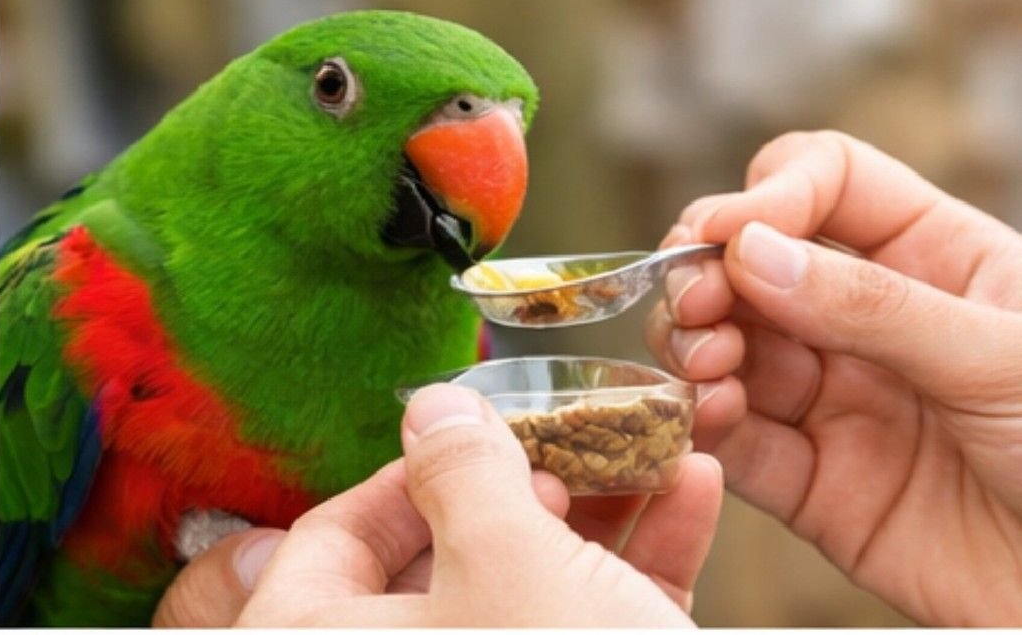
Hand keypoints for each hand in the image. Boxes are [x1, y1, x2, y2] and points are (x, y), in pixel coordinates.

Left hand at [153, 383, 721, 626]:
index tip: (472, 434)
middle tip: (566, 453)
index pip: (329, 541)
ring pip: (527, 590)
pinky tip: (692, 496)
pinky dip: (639, 566)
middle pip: (441, 562)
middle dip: (520, 488)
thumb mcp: (508, 559)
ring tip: (650, 457)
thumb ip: (462, 469)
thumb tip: (432, 408)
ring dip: (598, 516)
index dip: (406, 471)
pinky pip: (591, 625)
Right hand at [645, 130, 1021, 625]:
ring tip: (705, 364)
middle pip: (760, 266)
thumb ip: (878, 310)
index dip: (770, 195)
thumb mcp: (1016, 360)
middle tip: (696, 305)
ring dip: (699, 348)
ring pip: (735, 353)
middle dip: (711, 274)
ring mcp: (846, 406)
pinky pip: (743, 446)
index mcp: (941, 260)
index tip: (728, 234)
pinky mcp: (824, 490)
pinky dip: (707, 427)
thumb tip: (753, 253)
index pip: (830, 185)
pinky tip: (706, 417)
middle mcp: (879, 325)